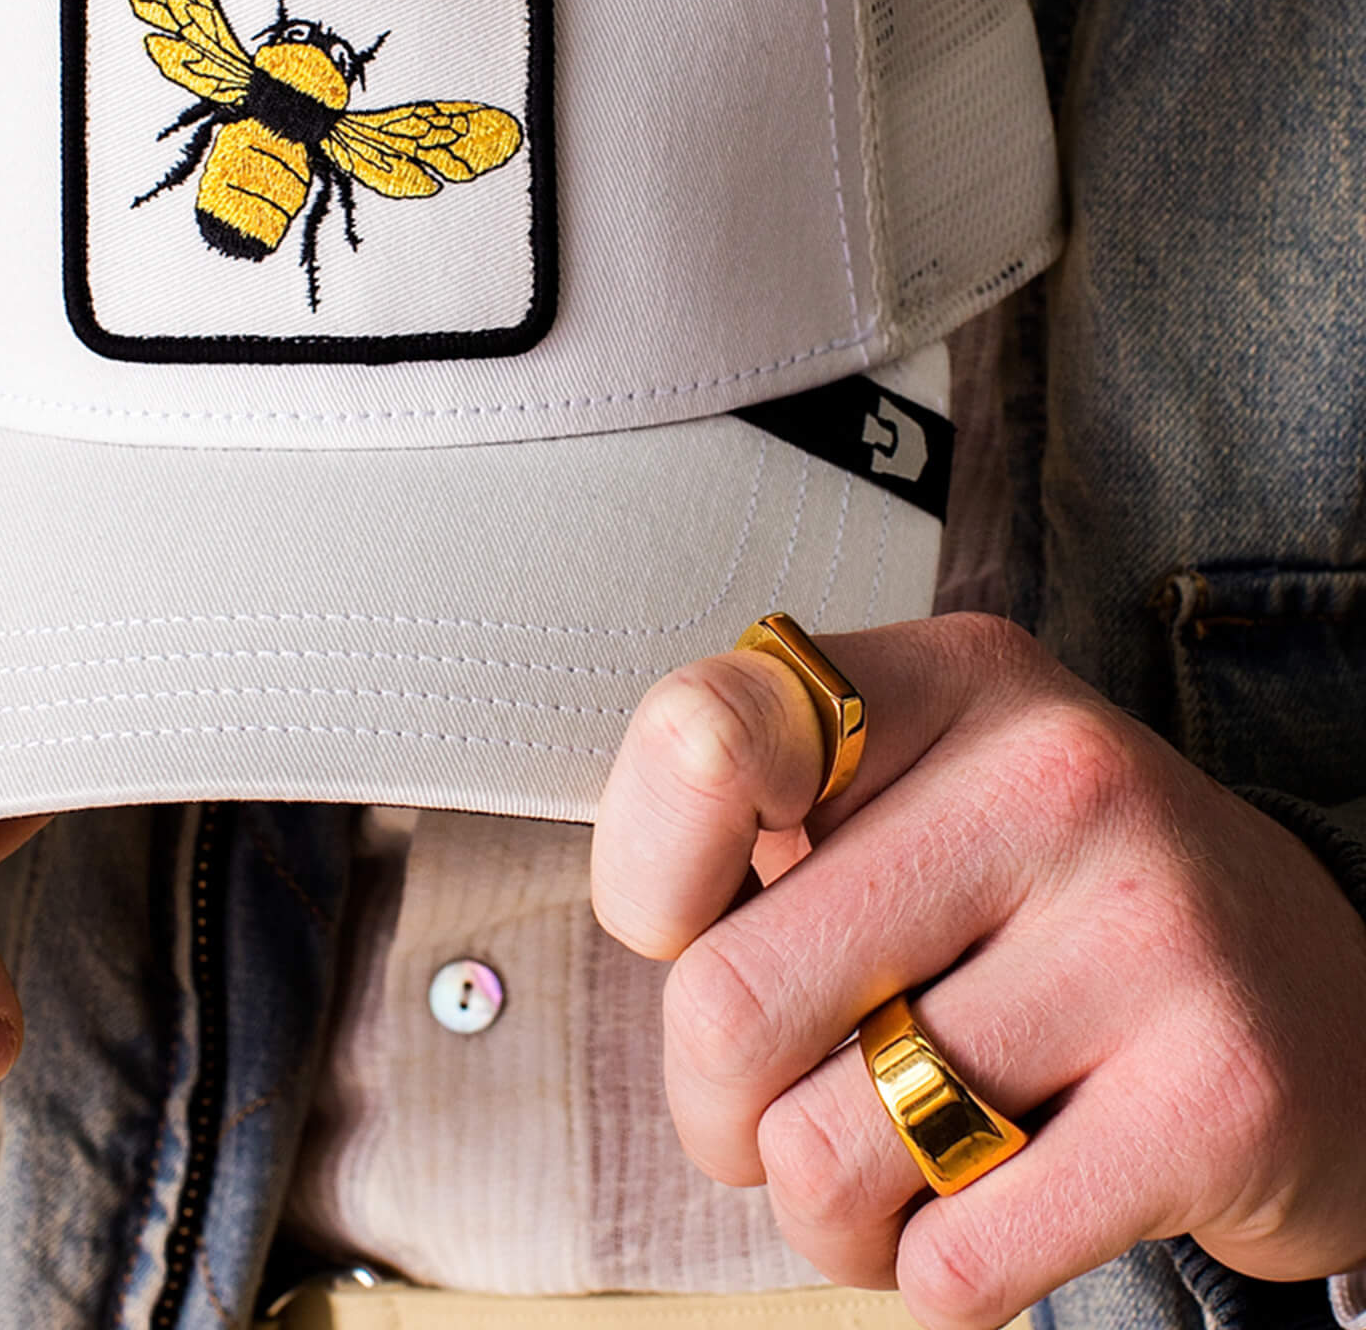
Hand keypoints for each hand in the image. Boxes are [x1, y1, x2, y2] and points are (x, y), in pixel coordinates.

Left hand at [591, 612, 1365, 1329]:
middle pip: (727, 1001)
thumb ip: (752, 816)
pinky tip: (985, 1208)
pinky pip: (953, 1261)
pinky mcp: (1217, 1098)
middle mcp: (1052, 775)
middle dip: (718, 1106)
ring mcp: (1145, 930)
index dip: (650, 880)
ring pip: (824, 1153)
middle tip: (781, 1102)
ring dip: (821, 1209)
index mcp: (947, 679)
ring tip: (889, 1166)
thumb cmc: (1040, 903)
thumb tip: (654, 917)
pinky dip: (928, 1273)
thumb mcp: (910, 795)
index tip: (699, 927)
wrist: (1319, 998)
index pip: (699, 739)